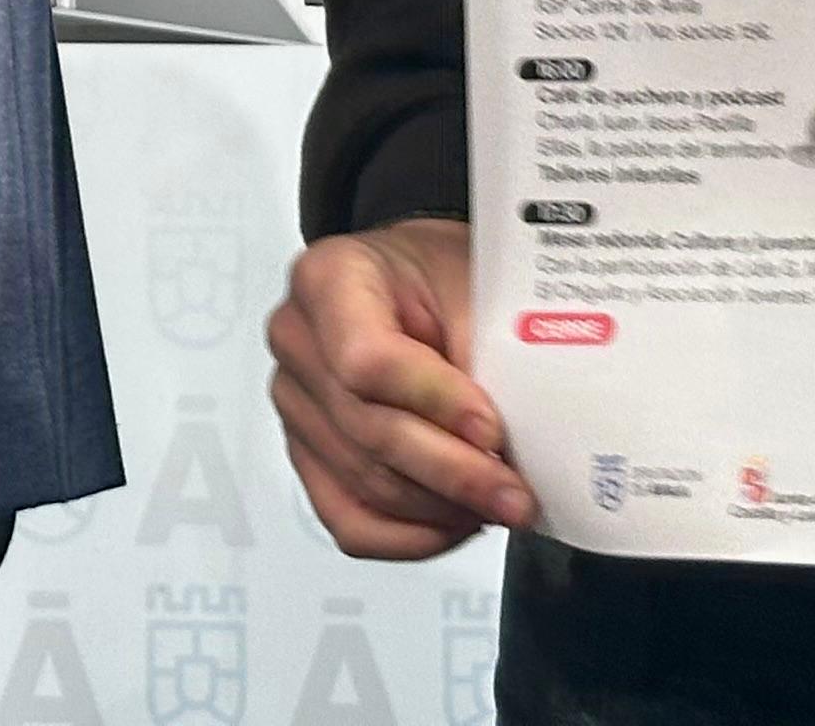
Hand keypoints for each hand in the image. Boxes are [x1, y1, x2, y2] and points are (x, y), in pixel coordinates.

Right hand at [268, 219, 535, 557]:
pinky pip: (349, 521)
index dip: (433, 402)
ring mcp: (297, 404)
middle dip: (453, 473)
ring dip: (441, 508)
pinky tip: (458, 522)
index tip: (493, 429)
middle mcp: (298, 341)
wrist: (421, 283)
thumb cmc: (445, 276)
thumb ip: (485, 354)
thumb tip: (515, 442)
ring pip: (364, 483)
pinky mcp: (308, 456)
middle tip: (517, 495)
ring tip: (501, 504)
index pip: (366, 359)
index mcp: (328, 278)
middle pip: (366, 430)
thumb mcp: (473, 284)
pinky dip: (410, 537)